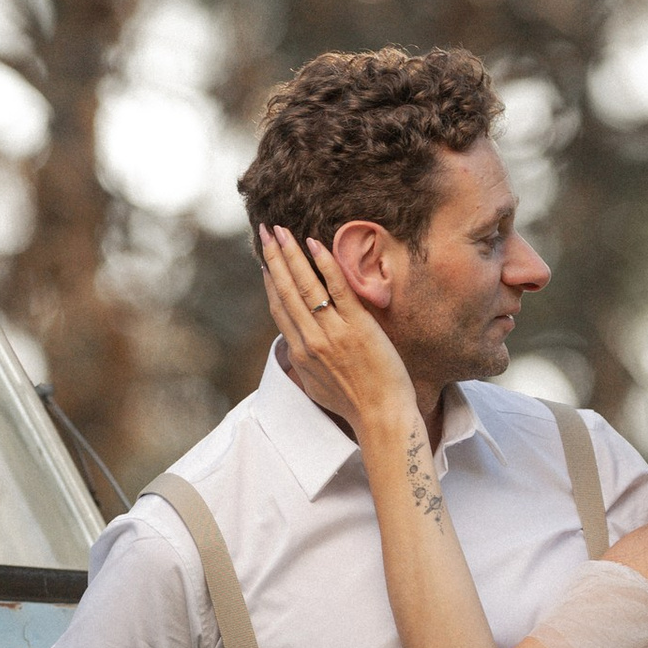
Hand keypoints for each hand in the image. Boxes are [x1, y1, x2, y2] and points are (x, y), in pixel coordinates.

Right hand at [258, 226, 419, 442]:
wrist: (381, 418)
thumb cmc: (355, 405)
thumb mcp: (318, 386)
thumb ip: (306, 363)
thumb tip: (298, 347)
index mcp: (300, 354)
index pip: (279, 309)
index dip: (270, 282)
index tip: (265, 260)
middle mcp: (310, 341)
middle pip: (285, 291)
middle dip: (274, 258)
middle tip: (266, 231)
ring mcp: (332, 333)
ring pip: (304, 286)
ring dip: (291, 254)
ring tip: (282, 230)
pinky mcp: (357, 327)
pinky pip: (336, 289)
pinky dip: (324, 264)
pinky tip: (314, 244)